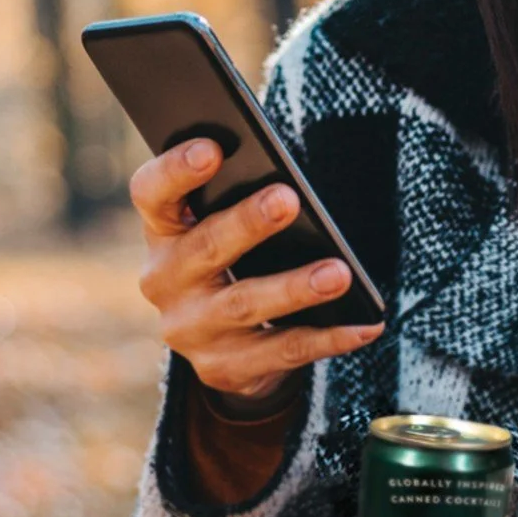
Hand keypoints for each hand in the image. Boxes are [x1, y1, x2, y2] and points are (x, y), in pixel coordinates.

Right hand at [130, 139, 384, 403]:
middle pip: (205, 247)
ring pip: (246, 304)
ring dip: (294, 288)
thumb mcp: (220, 225)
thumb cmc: (232, 258)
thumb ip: (240, 197)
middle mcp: (165, 280)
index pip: (152, 193)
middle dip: (247, 223)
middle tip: (288, 200)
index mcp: (164, 230)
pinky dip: (330, 338)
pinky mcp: (223, 368)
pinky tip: (365, 324)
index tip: (213, 148)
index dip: (176, 170)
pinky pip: (284, 351)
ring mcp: (190, 329)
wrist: (221, 343)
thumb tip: (290, 182)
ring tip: (339, 273)